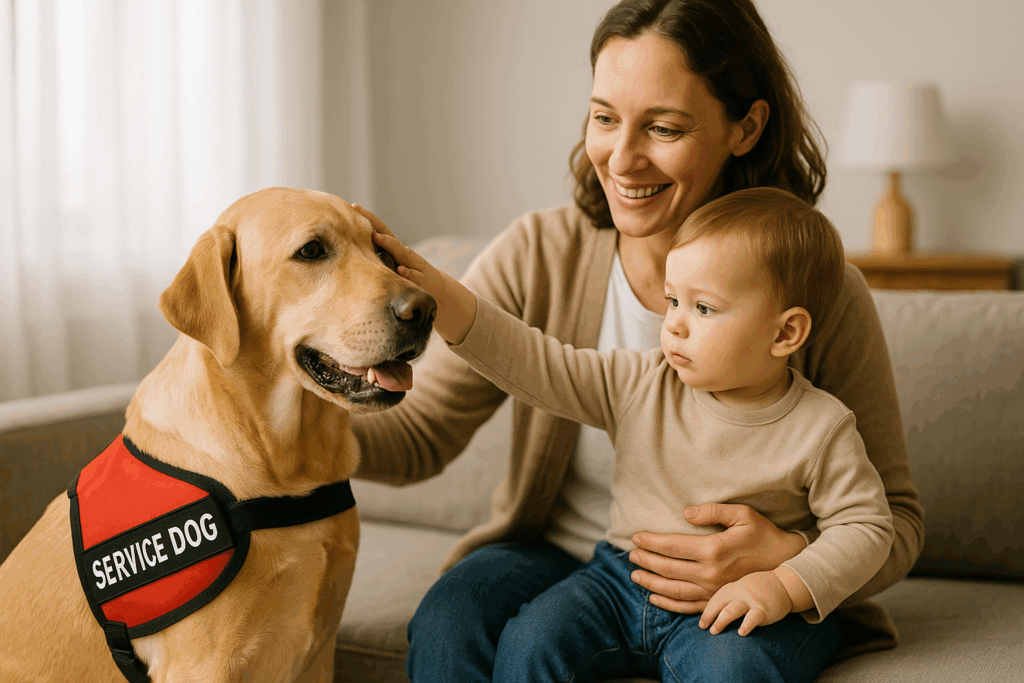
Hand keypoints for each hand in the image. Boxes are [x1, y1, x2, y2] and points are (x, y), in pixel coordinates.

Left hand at [351, 205, 477, 344]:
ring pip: (402, 252)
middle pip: (390, 237)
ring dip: (390, 244)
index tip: (354, 206)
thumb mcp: (393, 268)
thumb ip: (379, 259)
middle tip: (361, 216)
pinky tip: (401, 270)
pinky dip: (408, 272)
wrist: (440, 291)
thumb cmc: (410, 279)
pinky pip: (415, 275)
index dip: (368, 218)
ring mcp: (415, 265)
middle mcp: (406, 254)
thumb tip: (354, 252)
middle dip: (375, 226)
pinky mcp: (424, 279)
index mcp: (397, 250)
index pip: (381, 230)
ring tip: (376, 237)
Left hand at [629, 503, 805, 613]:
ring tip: (636, 575)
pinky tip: (655, 597)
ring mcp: (714, 591)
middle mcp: (711, 573)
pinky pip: (688, 607)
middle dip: (647, 561)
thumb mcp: (743, 514)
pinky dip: (668, 603)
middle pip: (669, 568)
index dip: (652, 541)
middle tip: (631, 555)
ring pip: (674, 590)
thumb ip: (713, 511)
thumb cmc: (763, 534)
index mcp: (714, 549)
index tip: (636, 537)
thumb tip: (685, 512)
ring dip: (652, 582)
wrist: (786, 564)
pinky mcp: (718, 601)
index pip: (673, 546)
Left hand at [699, 571, 792, 635]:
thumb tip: (712, 615)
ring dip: (722, 620)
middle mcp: (740, 593)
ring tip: (714, 631)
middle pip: (720, 603)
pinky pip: (753, 618)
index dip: (707, 612)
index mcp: (732, 588)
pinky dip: (746, 625)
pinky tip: (741, 632)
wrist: (784, 584)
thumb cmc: (758, 589)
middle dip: (710, 615)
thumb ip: (729, 598)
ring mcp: (751, 601)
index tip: (701, 624)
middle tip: (704, 628)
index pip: (716, 600)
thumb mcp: (741, 588)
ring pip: (733, 610)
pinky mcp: (764, 610)